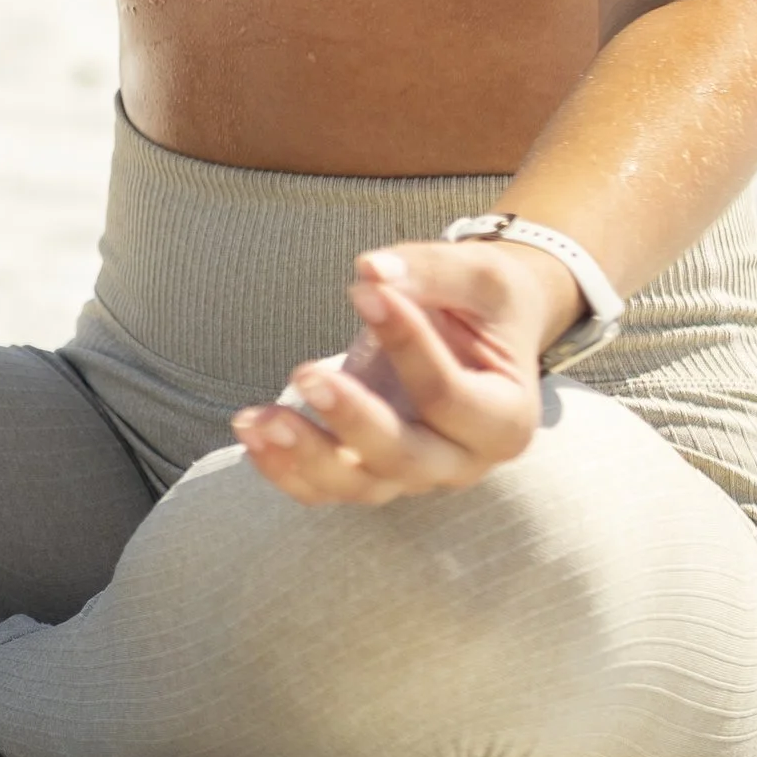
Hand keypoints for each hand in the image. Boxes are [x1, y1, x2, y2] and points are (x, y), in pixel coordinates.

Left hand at [230, 236, 575, 505]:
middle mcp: (462, 461)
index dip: (407, 346)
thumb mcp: (478, 275)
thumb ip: (431, 270)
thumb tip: (372, 269)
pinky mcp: (373, 471)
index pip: (450, 396)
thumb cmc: (485, 302)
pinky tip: (250, 432)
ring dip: (303, 456)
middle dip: (352, 423)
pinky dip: (285, 468)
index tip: (362, 289)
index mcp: (506, 419)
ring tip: (254, 419)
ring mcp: (415, 475)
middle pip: (405, 460)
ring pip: (358, 485)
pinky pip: (327, 487)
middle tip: (304, 374)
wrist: (484, 331)